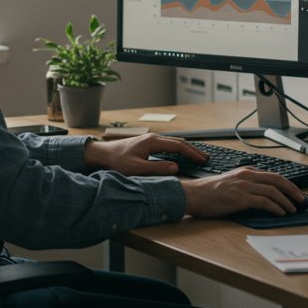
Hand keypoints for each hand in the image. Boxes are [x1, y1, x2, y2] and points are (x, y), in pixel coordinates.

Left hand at [83, 133, 205, 175]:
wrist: (102, 155)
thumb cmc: (117, 162)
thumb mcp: (137, 169)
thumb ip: (157, 168)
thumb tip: (176, 167)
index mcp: (153, 142)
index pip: (179, 146)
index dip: (192, 153)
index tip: (203, 160)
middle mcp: (154, 139)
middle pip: (179, 143)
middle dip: (193, 150)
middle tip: (206, 158)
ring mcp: (150, 141)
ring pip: (174, 143)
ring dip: (186, 150)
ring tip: (197, 156)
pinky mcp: (147, 145)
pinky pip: (168, 146)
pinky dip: (178, 150)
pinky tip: (180, 156)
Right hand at [181, 167, 306, 217]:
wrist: (193, 195)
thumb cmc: (208, 193)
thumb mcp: (230, 183)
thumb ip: (245, 185)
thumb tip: (261, 195)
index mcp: (245, 171)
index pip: (272, 175)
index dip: (287, 184)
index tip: (295, 193)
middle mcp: (247, 176)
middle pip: (278, 179)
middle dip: (293, 190)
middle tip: (302, 200)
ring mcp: (244, 186)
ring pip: (273, 190)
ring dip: (287, 201)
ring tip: (293, 209)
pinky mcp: (240, 197)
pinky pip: (264, 201)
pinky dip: (276, 207)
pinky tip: (281, 213)